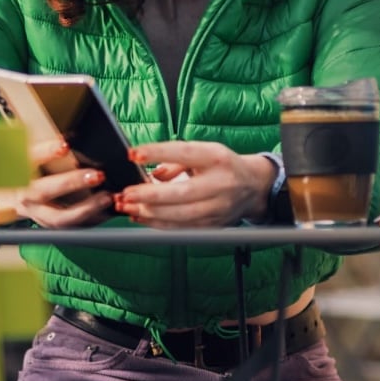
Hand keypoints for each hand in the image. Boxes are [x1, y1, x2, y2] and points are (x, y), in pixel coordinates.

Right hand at [5, 139, 114, 228]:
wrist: (15, 197)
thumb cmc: (30, 170)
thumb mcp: (34, 157)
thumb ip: (51, 149)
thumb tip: (76, 137)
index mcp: (19, 172)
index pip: (30, 160)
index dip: (47, 152)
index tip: (66, 145)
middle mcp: (25, 196)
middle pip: (45, 191)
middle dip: (72, 182)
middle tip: (97, 175)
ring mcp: (38, 214)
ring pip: (61, 217)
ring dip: (87, 208)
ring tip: (107, 197)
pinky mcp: (51, 226)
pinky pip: (73, 227)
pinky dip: (92, 219)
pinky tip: (107, 211)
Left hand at [114, 141, 275, 227]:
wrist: (253, 187)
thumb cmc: (222, 166)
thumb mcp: (204, 151)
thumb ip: (176, 159)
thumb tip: (153, 174)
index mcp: (217, 158)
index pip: (185, 153)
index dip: (158, 153)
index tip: (133, 154)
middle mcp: (220, 184)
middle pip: (182, 193)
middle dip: (150, 195)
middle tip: (126, 193)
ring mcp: (218, 208)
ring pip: (180, 216)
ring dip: (150, 213)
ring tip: (127, 206)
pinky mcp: (213, 225)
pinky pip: (182, 228)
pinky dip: (158, 224)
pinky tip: (141, 217)